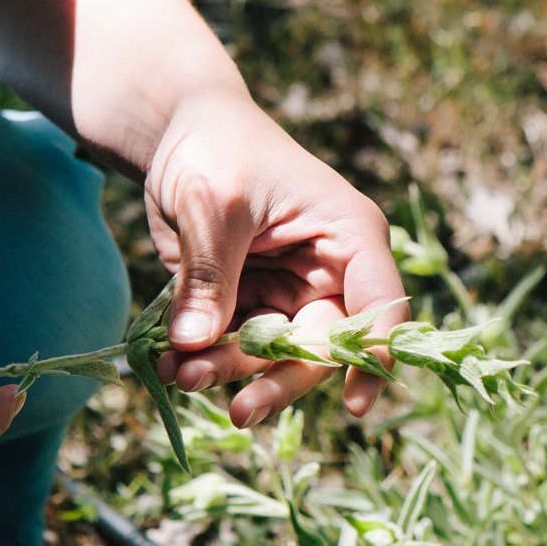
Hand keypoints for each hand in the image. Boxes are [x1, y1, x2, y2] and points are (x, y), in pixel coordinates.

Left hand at [146, 87, 407, 427]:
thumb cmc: (218, 148)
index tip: (354, 406)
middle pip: (322, 346)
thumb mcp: (214, 204)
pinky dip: (203, 359)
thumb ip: (210, 274)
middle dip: (278, 379)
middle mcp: (330, 273)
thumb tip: (194, 343)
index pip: (379, 305)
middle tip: (239, 412)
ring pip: (273, 355)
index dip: (373, 356)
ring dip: (230, 371)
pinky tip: (168, 365)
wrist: (178, 133)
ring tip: (181, 376)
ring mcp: (289, 292)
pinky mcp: (250, 303)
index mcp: (349, 237)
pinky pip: (233, 345)